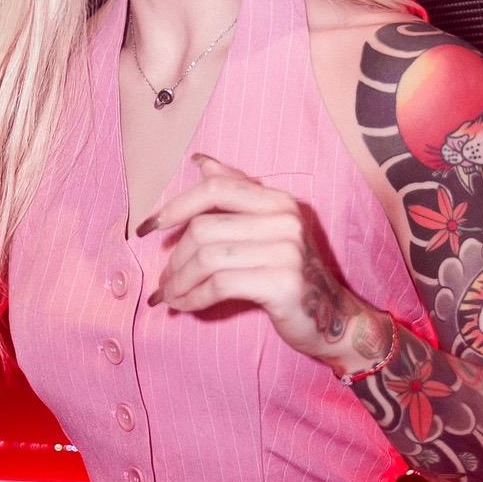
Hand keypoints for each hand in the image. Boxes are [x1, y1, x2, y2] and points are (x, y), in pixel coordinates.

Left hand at [140, 152, 385, 371]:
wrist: (334, 319)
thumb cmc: (291, 274)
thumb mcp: (267, 228)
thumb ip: (236, 194)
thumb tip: (201, 161)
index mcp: (278, 200)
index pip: (215, 190)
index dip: (175, 207)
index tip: (148, 228)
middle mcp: (285, 219)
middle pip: (203, 230)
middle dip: (173, 259)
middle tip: (163, 281)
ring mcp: (286, 251)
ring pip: (206, 259)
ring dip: (178, 282)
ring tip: (169, 297)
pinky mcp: (281, 284)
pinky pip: (218, 285)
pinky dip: (193, 298)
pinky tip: (185, 307)